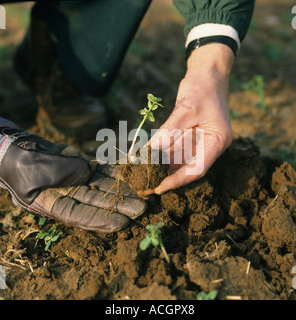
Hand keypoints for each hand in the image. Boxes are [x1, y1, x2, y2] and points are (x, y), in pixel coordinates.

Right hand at [0, 120, 146, 231]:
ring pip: (102, 186)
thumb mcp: (35, 169)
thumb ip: (62, 172)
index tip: (123, 223)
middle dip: (120, 206)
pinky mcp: (79, 166)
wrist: (11, 146)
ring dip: (122, 189)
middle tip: (143, 209)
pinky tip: (129, 173)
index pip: (82, 217)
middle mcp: (68, 195)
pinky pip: (99, 170)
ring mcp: (75, 181)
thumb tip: (88, 172)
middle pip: (98, 203)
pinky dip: (113, 171)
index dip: (103, 221)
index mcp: (54, 205)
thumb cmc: (16, 162)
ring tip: (142, 192)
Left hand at [140, 44, 233, 194]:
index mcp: (217, 141)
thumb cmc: (203, 87)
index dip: (178, 180)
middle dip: (165, 178)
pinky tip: (146, 161)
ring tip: (142, 177)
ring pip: (178, 161)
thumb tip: (151, 150)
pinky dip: (160, 155)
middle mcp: (209, 145)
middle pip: (186, 168)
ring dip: (160, 168)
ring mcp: (198, 141)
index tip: (159, 188)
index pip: (197, 169)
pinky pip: (173, 149)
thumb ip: (170, 130)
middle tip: (145, 186)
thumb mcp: (187, 108)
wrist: (207, 72)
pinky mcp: (188, 136)